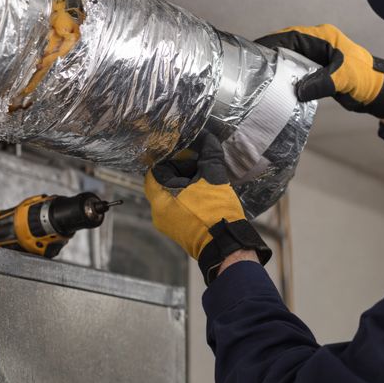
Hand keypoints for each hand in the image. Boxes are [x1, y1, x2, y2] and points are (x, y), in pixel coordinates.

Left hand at [144, 131, 270, 284]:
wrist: (227, 245)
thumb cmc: (216, 212)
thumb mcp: (213, 178)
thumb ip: (209, 154)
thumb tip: (208, 137)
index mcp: (160, 199)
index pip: (156, 170)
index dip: (170, 158)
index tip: (185, 151)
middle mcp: (158, 213)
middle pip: (163, 182)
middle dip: (180, 170)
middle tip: (198, 162)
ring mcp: (168, 223)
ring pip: (172, 194)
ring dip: (186, 183)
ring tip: (204, 175)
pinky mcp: (179, 230)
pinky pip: (178, 206)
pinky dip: (188, 196)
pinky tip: (205, 190)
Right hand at [255, 24, 383, 117]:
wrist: (378, 92)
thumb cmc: (366, 78)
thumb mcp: (343, 78)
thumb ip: (320, 83)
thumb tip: (298, 91)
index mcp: (323, 37)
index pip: (291, 36)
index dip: (272, 42)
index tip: (256, 51)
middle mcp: (318, 43)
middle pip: (287, 45)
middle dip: (271, 54)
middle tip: (253, 66)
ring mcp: (317, 57)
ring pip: (290, 58)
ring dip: (278, 67)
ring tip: (261, 76)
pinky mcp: (317, 70)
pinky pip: (296, 71)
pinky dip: (287, 77)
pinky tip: (277, 85)